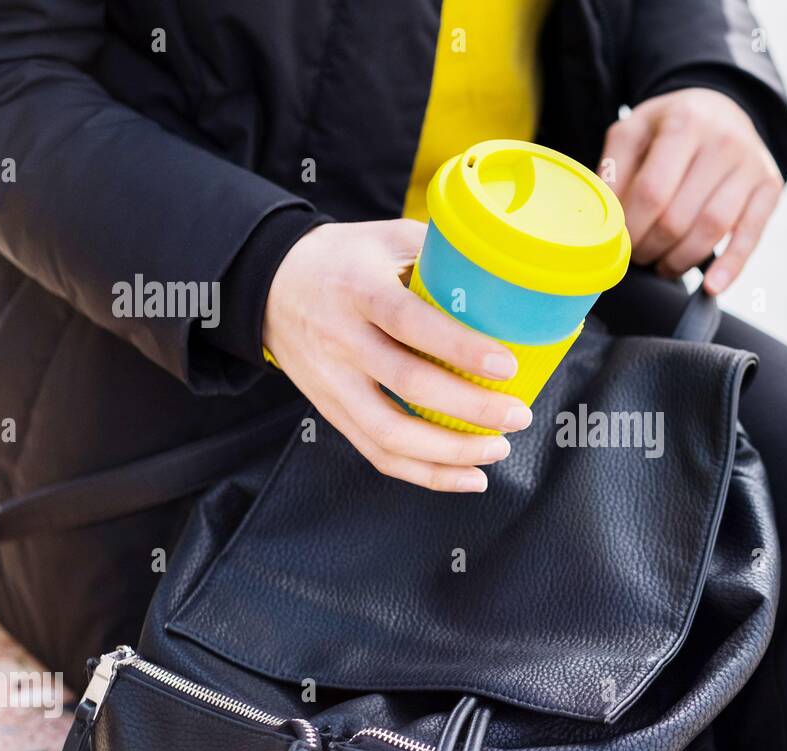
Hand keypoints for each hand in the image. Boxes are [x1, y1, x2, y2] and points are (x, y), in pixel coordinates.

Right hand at [262, 219, 532, 492]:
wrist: (268, 285)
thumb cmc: (345, 259)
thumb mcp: (388, 238)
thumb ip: (442, 252)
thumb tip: (512, 272)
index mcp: (359, 288)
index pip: (408, 321)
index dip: (459, 346)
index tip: (506, 364)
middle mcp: (341, 339)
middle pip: (406, 384)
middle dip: (470, 408)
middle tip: (518, 414)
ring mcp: (333, 381)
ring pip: (391, 433)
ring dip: (451, 451)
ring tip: (497, 449)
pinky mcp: (331, 411)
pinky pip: (378, 452)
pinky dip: (425, 473)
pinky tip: (467, 476)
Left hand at [600, 87, 782, 294]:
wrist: (721, 109)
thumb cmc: (670, 128)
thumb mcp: (634, 132)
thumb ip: (613, 170)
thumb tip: (605, 220)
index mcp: (683, 123)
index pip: (651, 192)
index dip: (632, 227)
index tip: (621, 241)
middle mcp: (722, 140)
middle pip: (679, 217)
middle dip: (651, 247)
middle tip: (639, 255)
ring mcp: (750, 164)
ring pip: (711, 230)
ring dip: (681, 260)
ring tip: (663, 265)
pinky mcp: (770, 186)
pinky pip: (751, 235)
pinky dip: (731, 266)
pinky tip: (711, 286)